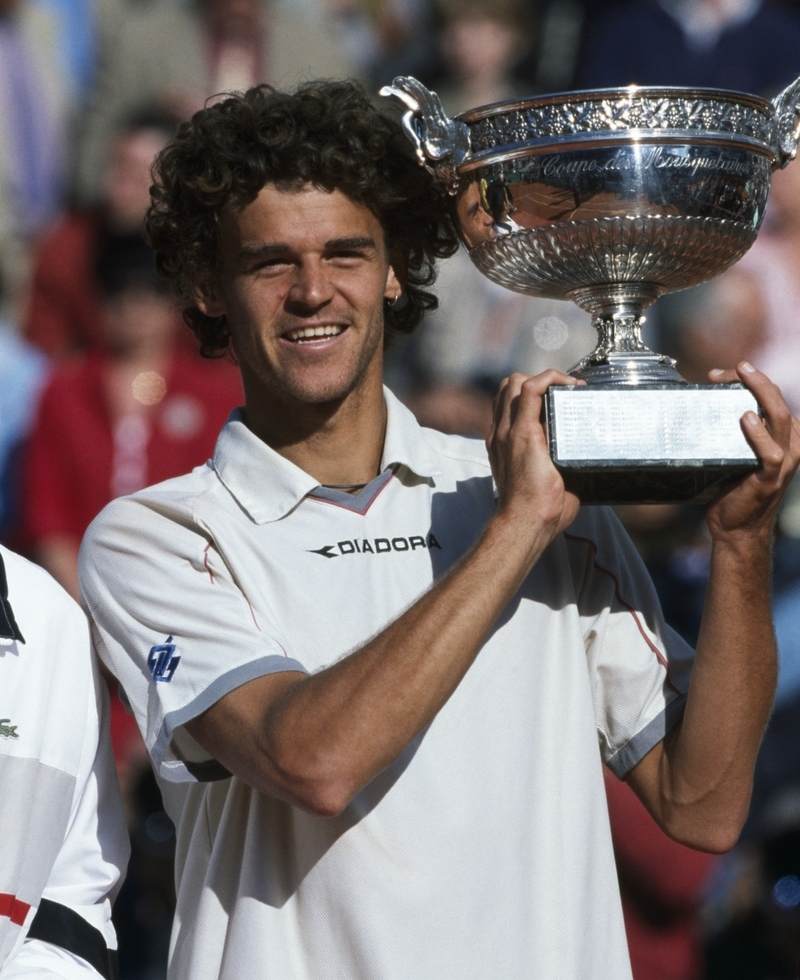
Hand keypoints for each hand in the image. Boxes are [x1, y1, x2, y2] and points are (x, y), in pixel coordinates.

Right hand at [486, 371, 582, 539]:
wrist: (525, 522)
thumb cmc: (537, 511)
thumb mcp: (547, 481)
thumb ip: (559, 467)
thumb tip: (587, 469)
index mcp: (503, 444)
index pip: (507, 405)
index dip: (530, 395)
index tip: (557, 401)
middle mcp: (501, 433)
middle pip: (507, 388)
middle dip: (535, 382)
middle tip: (564, 394)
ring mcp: (508, 430)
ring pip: (514, 382)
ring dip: (542, 379)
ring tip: (567, 389)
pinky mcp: (523, 431)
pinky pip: (530, 388)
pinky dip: (549, 378)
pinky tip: (568, 384)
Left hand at [706, 362, 799, 542]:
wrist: (736, 529)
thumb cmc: (733, 489)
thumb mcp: (735, 454)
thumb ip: (730, 432)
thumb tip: (703, 403)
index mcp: (785, 437)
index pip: (774, 398)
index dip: (753, 381)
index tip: (724, 374)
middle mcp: (791, 446)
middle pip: (779, 402)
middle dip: (757, 380)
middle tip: (737, 366)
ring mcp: (784, 462)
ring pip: (780, 418)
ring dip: (762, 393)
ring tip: (743, 377)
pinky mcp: (770, 478)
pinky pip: (771, 452)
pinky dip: (759, 433)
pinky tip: (746, 418)